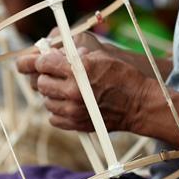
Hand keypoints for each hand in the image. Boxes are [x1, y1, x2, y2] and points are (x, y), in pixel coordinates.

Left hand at [17, 38, 152, 133]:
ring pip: (46, 100)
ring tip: (66, 90)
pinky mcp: (75, 124)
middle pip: (41, 82)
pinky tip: (69, 104)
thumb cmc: (122, 77)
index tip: (43, 61)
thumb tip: (55, 54)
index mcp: (78, 71)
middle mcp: (73, 91)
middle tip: (55, 75)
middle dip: (46, 76)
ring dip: (52, 94)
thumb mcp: (100, 57)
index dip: (41, 60)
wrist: (137, 104)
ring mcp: (73, 110)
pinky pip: (53, 118)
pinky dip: (57, 110)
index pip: (43, 63)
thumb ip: (74, 56)